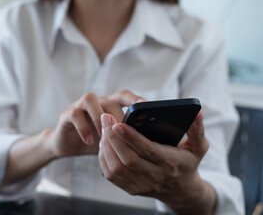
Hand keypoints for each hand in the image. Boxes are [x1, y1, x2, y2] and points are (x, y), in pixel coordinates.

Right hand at [48, 90, 144, 157]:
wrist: (68, 146)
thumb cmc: (94, 141)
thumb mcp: (112, 139)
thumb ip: (125, 136)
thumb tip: (148, 141)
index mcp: (109, 104)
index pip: (124, 96)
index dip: (135, 99)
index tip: (146, 106)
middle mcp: (96, 102)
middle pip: (110, 100)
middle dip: (118, 117)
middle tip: (123, 133)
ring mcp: (80, 106)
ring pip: (90, 100)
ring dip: (99, 118)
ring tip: (104, 136)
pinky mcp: (67, 115)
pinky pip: (75, 114)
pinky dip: (84, 128)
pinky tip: (90, 142)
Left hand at [98, 112, 216, 214]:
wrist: (182, 191)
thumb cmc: (187, 163)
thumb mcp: (199, 146)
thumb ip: (197, 129)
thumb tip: (197, 112)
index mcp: (170, 162)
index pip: (147, 150)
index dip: (131, 137)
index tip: (118, 123)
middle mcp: (155, 176)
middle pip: (128, 159)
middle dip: (113, 137)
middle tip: (105, 119)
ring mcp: (141, 185)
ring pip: (117, 168)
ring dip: (107, 147)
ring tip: (104, 129)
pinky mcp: (131, 189)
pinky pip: (112, 176)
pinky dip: (104, 159)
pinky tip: (104, 144)